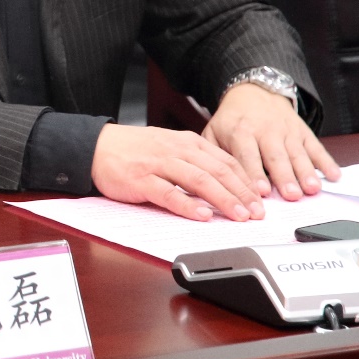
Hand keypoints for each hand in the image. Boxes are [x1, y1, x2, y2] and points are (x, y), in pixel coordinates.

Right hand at [91, 123, 264, 221]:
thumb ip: (195, 162)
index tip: (261, 200)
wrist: (96, 146)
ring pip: (198, 180)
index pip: (225, 161)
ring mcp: (158, 164)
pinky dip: (187, 205)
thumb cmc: (133, 150)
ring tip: (239, 216)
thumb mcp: (169, 147)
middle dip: (241, 193)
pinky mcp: (140, 179)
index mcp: (187, 142)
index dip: (247, 182)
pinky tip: (202, 215)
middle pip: (217, 171)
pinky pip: (168, 193)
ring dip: (222, 199)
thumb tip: (225, 183)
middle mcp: (176, 150)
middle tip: (258, 213)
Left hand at [203, 82, 338, 200]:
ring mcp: (286, 131)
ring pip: (298, 154)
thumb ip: (212, 155)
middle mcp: (265, 131)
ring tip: (312, 189)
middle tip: (291, 196)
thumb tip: (214, 182)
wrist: (253, 93)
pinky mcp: (303, 132)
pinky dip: (327, 162)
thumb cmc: (231, 121)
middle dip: (284, 177)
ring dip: (306, 172)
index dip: (255, 174)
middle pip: (276, 156)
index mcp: (239, 132)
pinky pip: (316, 147)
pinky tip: (335, 176)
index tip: (261, 192)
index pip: (247, 155)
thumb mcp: (213, 132)